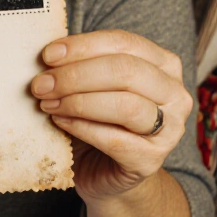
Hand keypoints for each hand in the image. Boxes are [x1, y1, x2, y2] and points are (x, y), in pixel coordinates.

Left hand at [30, 30, 193, 202]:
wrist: (107, 173)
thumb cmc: (99, 121)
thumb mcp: (94, 86)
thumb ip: (81, 66)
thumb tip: (49, 53)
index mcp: (164, 65)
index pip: (125, 43)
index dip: (83, 46)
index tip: (48, 55)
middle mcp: (175, 94)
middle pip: (126, 71)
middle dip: (77, 75)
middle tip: (41, 84)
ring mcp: (169, 130)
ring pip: (125, 105)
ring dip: (78, 102)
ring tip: (48, 104)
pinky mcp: (151, 160)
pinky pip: (114, 139)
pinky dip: (81, 128)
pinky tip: (60, 122)